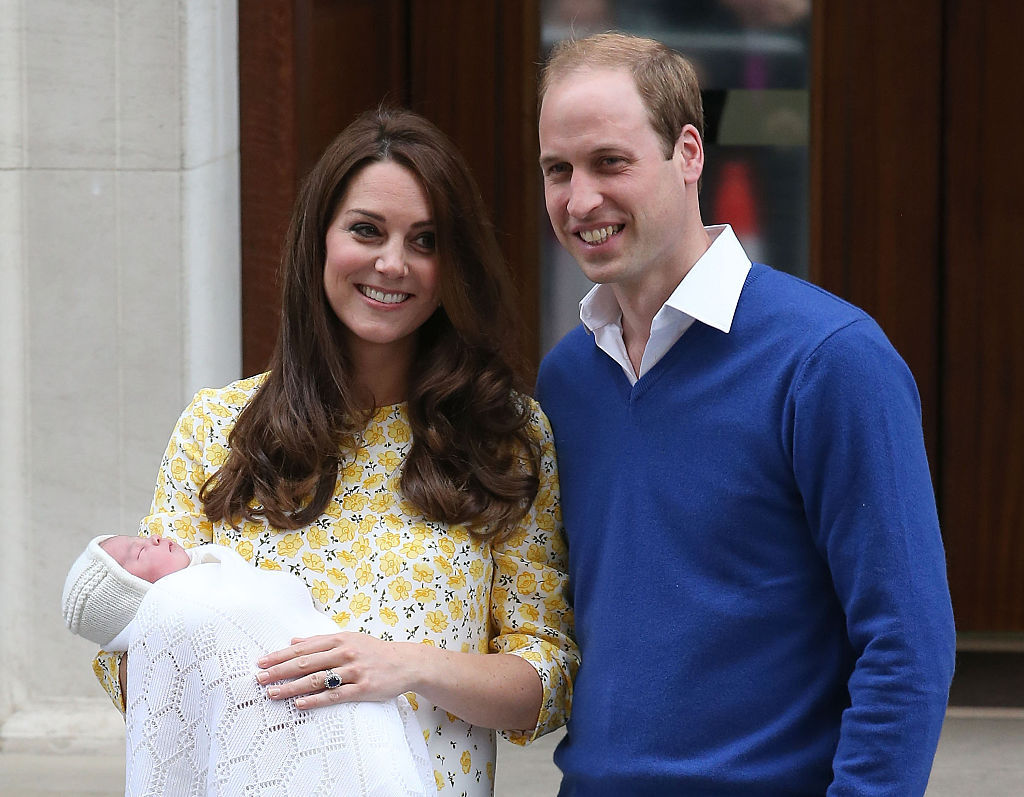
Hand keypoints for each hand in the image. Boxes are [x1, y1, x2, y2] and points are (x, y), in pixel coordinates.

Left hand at [255, 632, 417, 708]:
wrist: (405, 663)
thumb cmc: (373, 651)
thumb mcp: (349, 639)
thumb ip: (321, 641)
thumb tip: (294, 640)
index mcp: (339, 639)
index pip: (303, 648)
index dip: (281, 655)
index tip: (262, 662)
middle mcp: (344, 653)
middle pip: (305, 663)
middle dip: (280, 671)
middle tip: (259, 678)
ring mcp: (353, 671)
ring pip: (316, 679)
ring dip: (292, 687)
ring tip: (273, 693)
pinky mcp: (362, 688)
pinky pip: (334, 695)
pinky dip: (315, 700)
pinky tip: (299, 704)